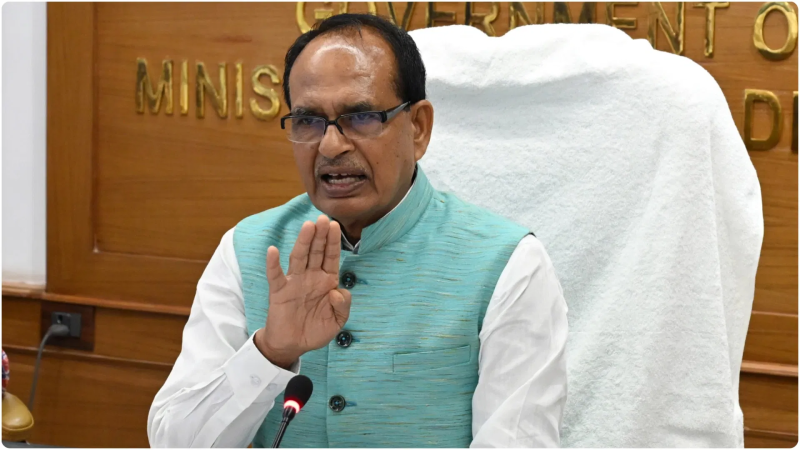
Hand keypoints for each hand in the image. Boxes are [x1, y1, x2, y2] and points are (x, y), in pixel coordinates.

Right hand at [254, 215, 351, 368]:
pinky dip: (273, 263)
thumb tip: (337, 291)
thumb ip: (343, 306)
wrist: (293, 345)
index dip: (333, 242)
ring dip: (303, 242)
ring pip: (299, 258)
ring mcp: (294, 282)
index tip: (335, 225)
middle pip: (316, 252)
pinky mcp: (279, 291)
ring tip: (308, 226)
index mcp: (327, 281)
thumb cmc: (316, 330)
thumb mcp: (337, 321)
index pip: (331, 257)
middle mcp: (311, 277)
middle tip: (323, 218)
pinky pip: (275, 275)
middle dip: (320, 236)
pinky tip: (273, 250)